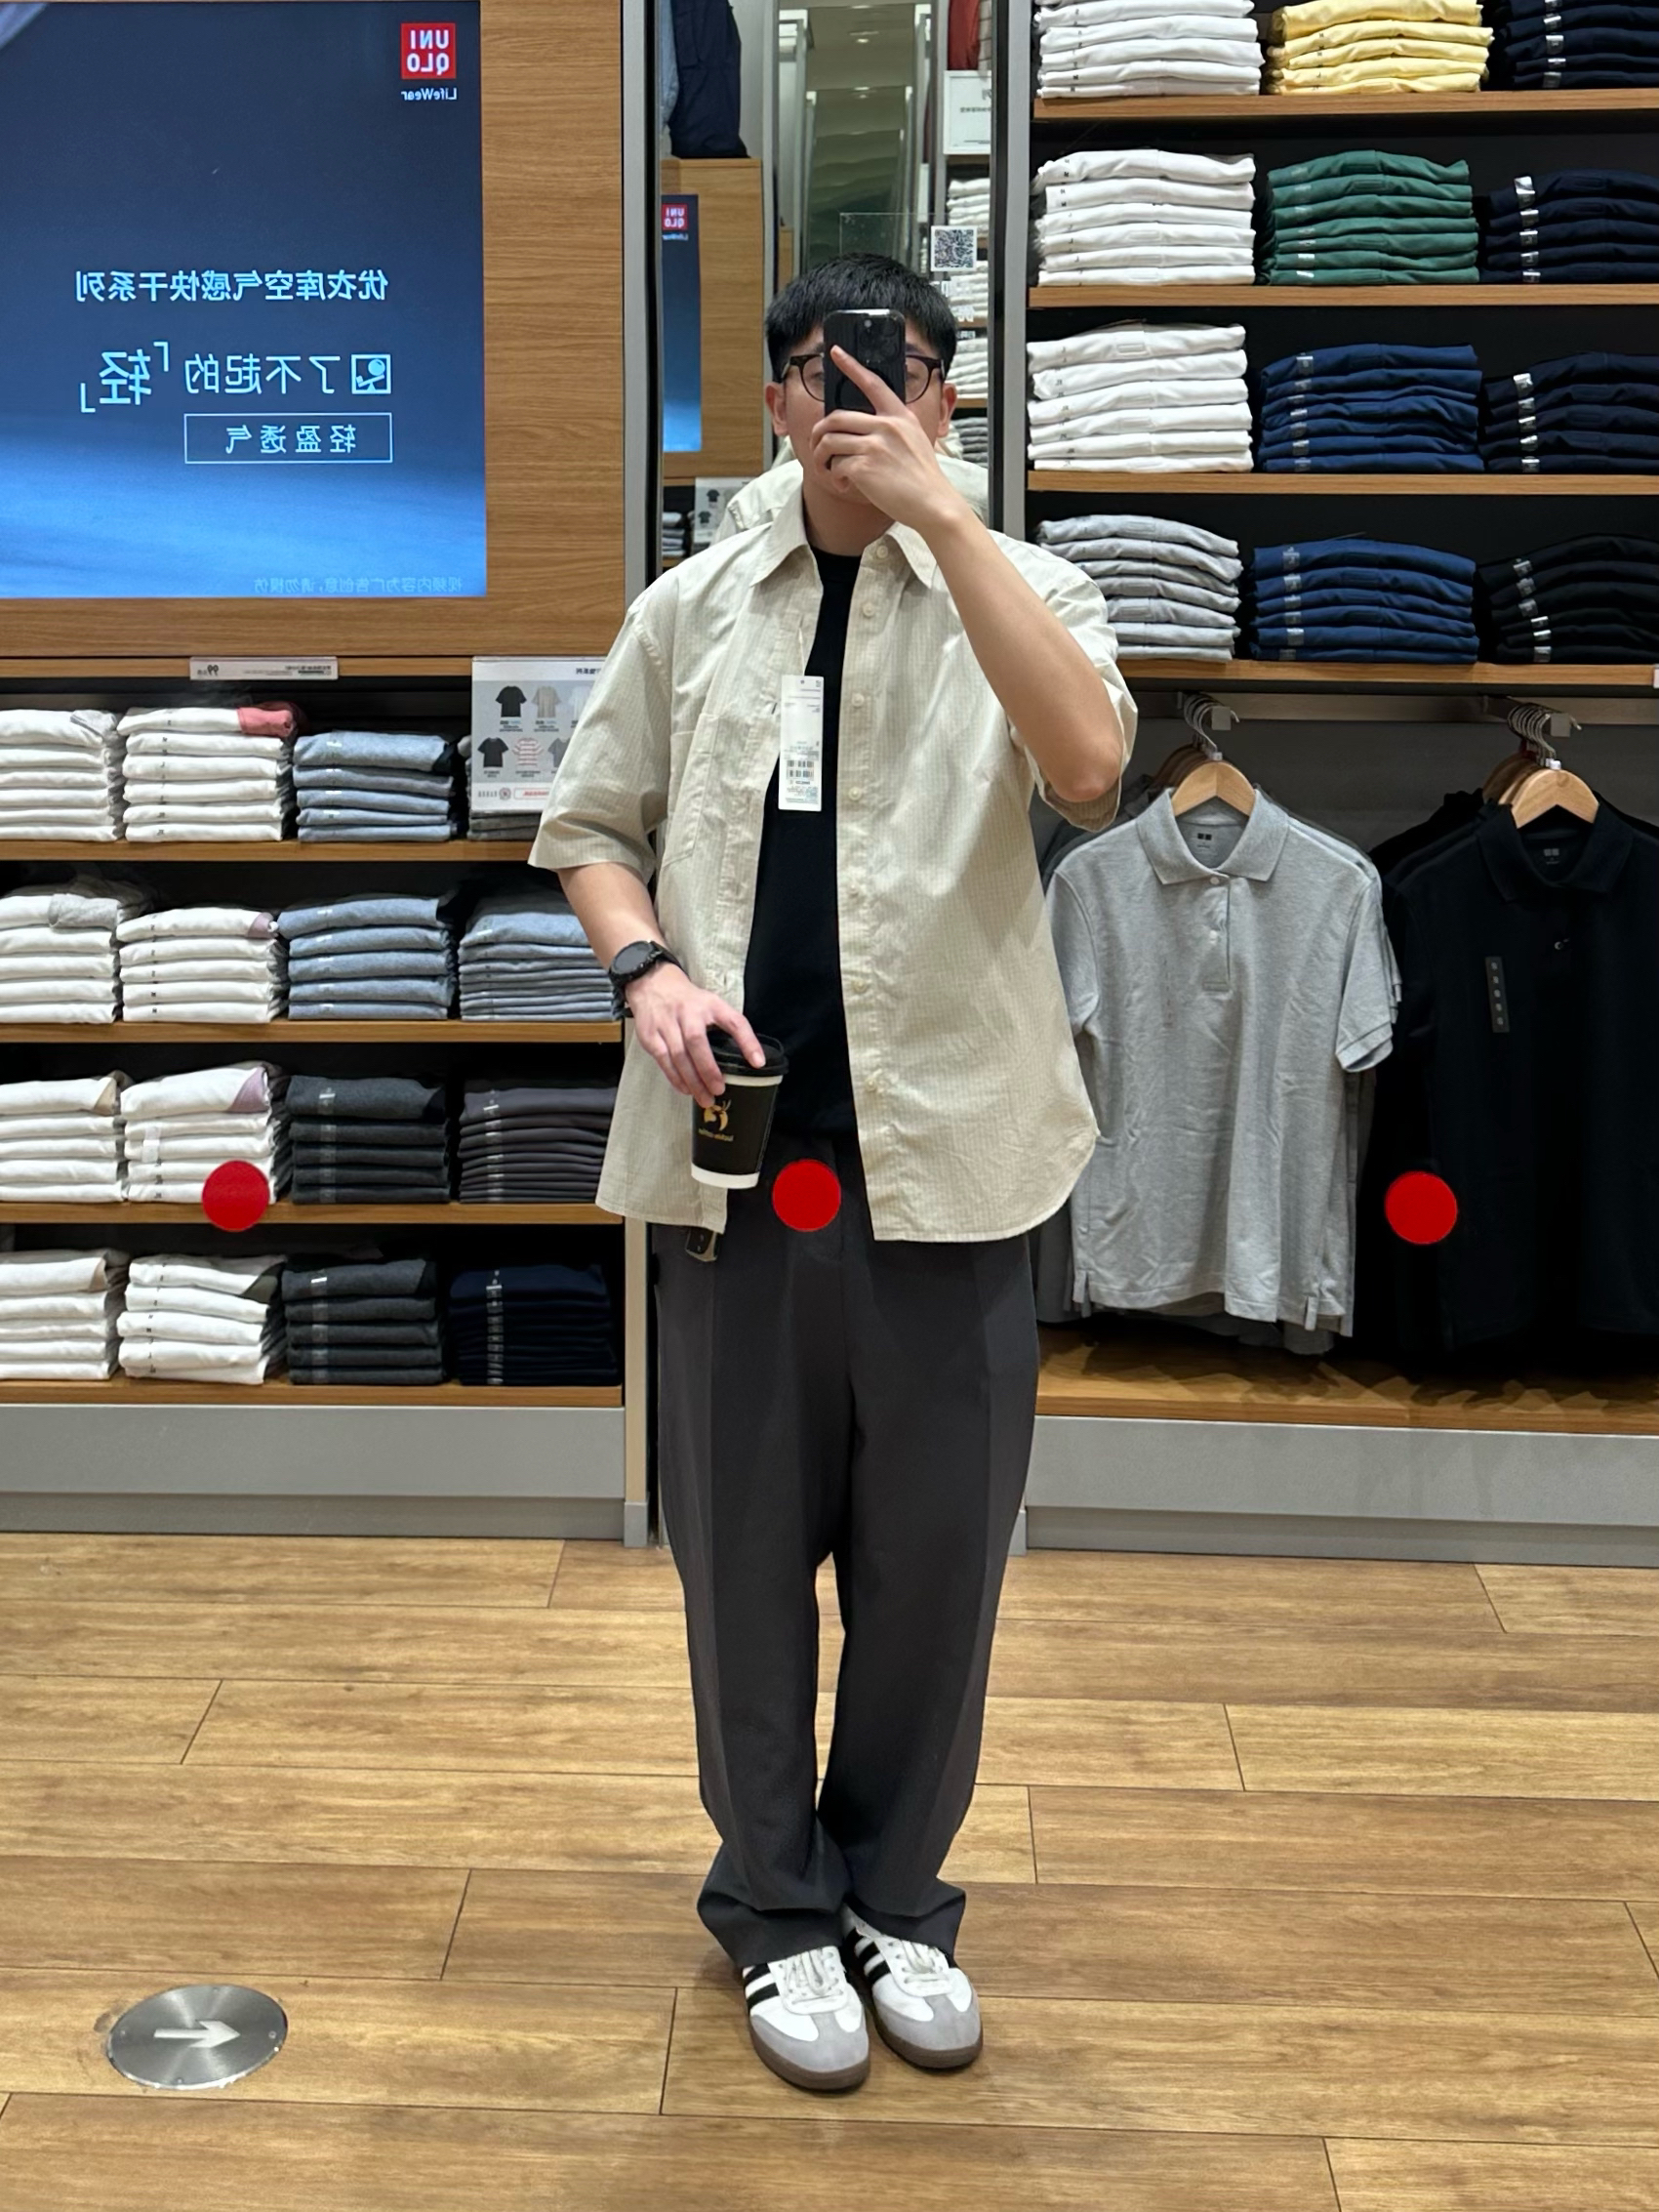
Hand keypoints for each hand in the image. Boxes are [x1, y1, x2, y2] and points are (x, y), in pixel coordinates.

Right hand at [625, 962, 764, 1109]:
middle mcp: (688, 1011)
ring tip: (705, 1098)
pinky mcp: (650, 1035)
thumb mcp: (711, 1004)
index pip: (733, 1021)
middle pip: (697, 1042)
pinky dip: (675, 1078)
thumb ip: (724, 1026)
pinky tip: (686, 1089)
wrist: (653, 984)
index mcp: (710, 1004)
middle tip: (719, 1089)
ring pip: (679, 1055)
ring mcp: (666, 1022)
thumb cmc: (688, 1002)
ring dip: (692, 1080)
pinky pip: (664, 1060)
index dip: (747, 1042)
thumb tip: (743, 1059)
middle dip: (708, 1069)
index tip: (758, 1062)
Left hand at [808, 346, 973, 535]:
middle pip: (836, 417)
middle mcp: (886, 426)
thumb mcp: (915, 439)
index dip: (851, 365)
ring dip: (821, 457)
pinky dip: (835, 477)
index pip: (872, 383)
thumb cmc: (923, 477)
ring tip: (827, 469)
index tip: (835, 352)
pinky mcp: (865, 467)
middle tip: (817, 445)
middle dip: (819, 432)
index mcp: (899, 416)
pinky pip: (836, 465)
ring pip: (829, 441)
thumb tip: (868, 426)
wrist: (933, 502)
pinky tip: (844, 484)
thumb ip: (894, 427)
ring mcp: (875, 445)